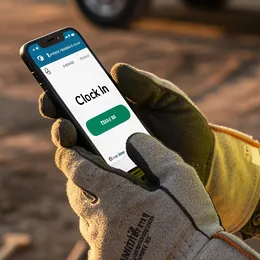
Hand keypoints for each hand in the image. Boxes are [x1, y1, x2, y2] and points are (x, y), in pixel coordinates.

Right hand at [40, 63, 259, 231]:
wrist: (208, 166)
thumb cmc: (186, 129)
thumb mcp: (171, 100)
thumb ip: (147, 85)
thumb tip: (116, 70)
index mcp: (109, 112)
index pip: (74, 101)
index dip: (56, 93)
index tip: (51, 88)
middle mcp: (100, 139)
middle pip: (66, 130)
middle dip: (57, 121)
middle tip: (61, 118)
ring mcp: (105, 165)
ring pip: (72, 158)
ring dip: (66, 147)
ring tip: (71, 137)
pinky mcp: (114, 188)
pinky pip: (90, 184)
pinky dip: (84, 175)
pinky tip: (89, 166)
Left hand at [55, 133, 259, 259]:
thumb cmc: (190, 221)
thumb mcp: (179, 175)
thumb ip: (151, 150)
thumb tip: (129, 138)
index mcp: (115, 195)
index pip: (77, 168)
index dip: (68, 156)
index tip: (68, 150)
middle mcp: (100, 221)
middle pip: (76, 194)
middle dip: (80, 182)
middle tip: (94, 178)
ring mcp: (99, 247)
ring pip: (86, 221)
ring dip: (95, 211)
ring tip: (118, 210)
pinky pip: (94, 247)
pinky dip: (103, 239)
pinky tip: (124, 238)